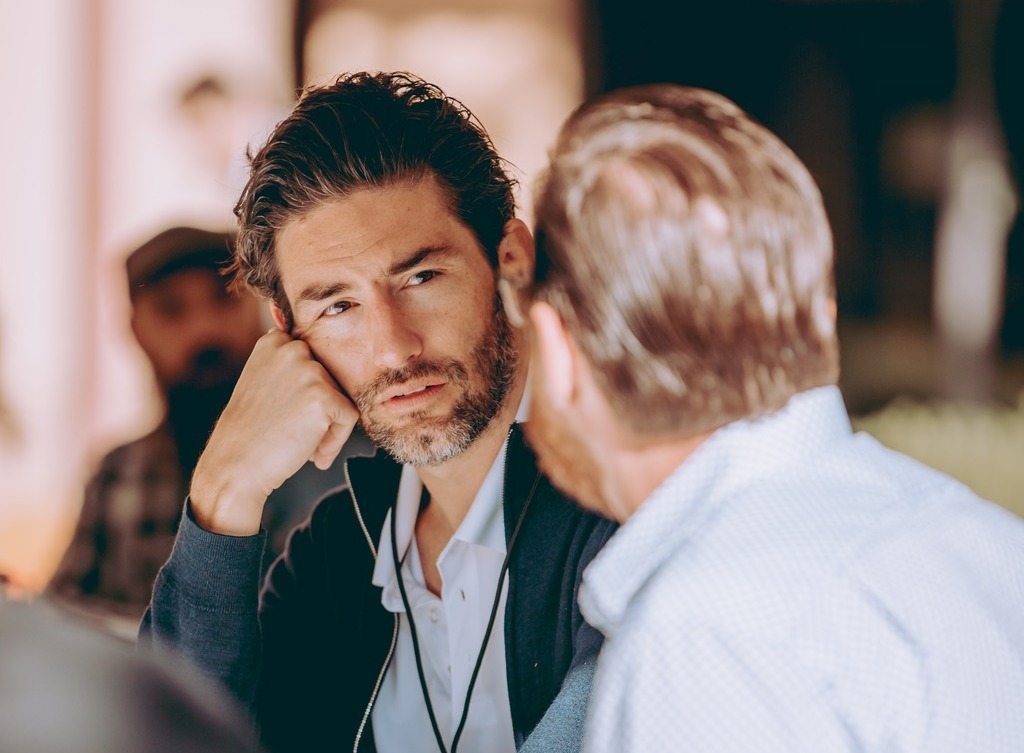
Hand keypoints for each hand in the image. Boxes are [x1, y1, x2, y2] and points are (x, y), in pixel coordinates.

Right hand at [189, 329, 357, 535]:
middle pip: (331, 380)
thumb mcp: (261, 382)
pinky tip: (313, 455)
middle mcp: (293, 349)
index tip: (289, 414)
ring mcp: (309, 371)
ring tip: (304, 446)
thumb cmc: (249, 432)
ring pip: (342, 399)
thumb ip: (288, 367)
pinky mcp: (324, 397)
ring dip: (328, 427)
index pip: (315, 362)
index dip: (308, 394)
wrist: (234, 467)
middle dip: (320, 411)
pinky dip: (336, 440)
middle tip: (296, 434)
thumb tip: (316, 364)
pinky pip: (349, 417)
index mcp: (275, 342)